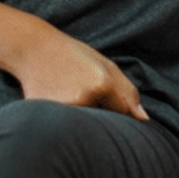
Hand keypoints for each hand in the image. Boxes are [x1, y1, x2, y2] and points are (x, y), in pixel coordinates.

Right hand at [11, 31, 148, 119]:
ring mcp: (63, 109)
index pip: (123, 113)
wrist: (34, 50)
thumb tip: (144, 120)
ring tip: (68, 93)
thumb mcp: (106, 66)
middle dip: (100, 115)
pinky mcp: (45, 117)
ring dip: (83, 118)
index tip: (105, 98)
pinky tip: (56, 99)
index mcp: (102, 84)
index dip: (117, 108)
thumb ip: (128, 93)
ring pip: (85, 127)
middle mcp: (84, 98)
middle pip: (104, 123)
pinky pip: (66, 127)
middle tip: (82, 92)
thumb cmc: (74, 56)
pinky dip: (65, 121)